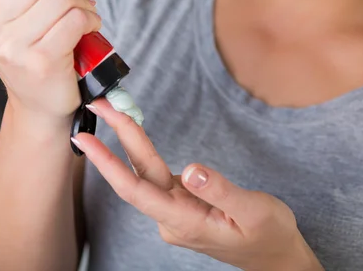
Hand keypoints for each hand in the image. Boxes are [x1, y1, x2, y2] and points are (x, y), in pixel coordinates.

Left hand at [70, 99, 323, 270]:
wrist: (275, 258)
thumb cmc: (269, 236)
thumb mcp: (255, 212)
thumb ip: (222, 191)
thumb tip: (191, 169)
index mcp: (186, 222)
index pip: (137, 191)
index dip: (109, 164)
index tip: (88, 142)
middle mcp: (173, 218)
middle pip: (138, 175)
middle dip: (114, 140)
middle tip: (99, 106)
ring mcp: (176, 212)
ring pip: (146, 174)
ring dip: (129, 143)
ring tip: (113, 113)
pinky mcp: (182, 204)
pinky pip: (156, 176)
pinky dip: (143, 153)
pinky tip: (133, 135)